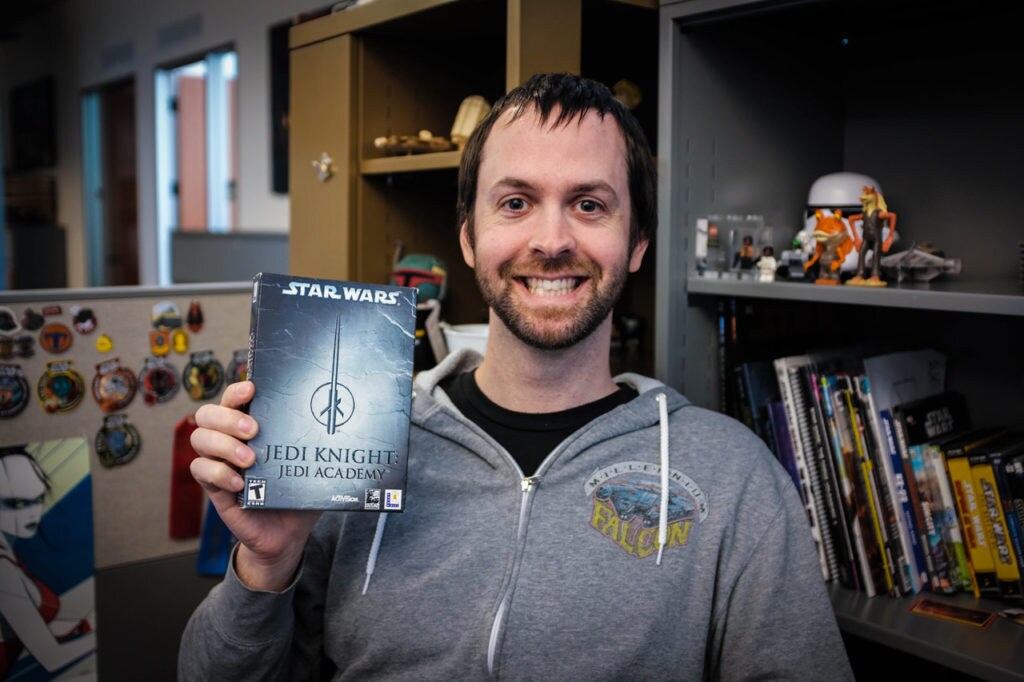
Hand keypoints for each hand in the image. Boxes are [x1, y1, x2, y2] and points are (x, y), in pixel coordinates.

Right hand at [190, 381, 320, 589]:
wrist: (288, 533)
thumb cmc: (299, 492)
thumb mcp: (311, 466)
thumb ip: (318, 446)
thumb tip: (344, 422)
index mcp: (251, 426)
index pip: (233, 399)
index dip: (237, 391)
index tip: (252, 389)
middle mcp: (229, 439)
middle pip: (207, 414)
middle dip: (227, 417)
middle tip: (253, 430)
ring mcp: (219, 462)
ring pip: (199, 438)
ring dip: (223, 445)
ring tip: (250, 460)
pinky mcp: (214, 487)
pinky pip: (200, 471)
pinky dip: (219, 474)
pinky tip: (241, 484)